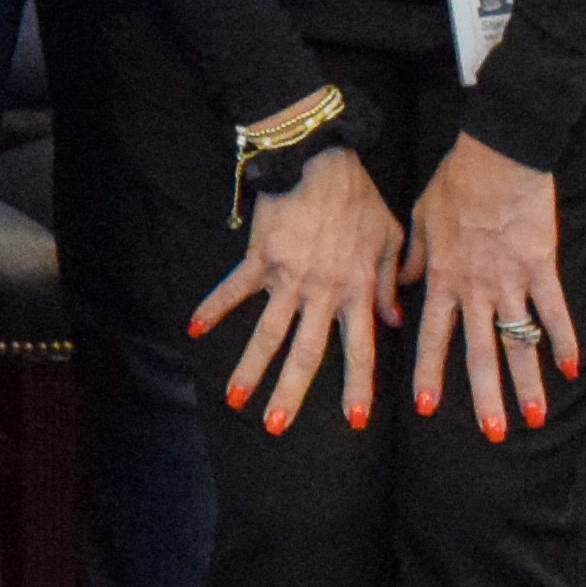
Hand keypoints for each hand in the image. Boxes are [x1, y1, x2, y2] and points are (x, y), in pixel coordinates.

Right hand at [191, 144, 399, 432]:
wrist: (319, 160)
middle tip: (276, 426)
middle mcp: (321, 292)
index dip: (357, 386)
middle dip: (291, 392)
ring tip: (234, 399)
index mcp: (357, 291)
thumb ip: (391, 282)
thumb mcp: (390, 239)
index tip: (354, 420)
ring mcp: (287, 277)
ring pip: (267, 331)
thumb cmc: (359, 198)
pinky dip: (213, 308)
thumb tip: (391, 322)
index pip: (359, 349)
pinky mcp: (259, 258)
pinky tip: (194, 329)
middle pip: (306, 352)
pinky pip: (233, 289)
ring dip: (250, 367)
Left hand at [402, 133, 578, 435]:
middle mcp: (476, 290)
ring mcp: (511, 282)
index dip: (430, 374)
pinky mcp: (542, 269)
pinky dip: (564, 341)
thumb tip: (399, 289)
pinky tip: (570, 370)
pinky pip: (554, 312)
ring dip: (527, 383)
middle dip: (485, 396)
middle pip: (480, 352)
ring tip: (534, 419)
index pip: (433, 337)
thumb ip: (409, 261)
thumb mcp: (417, 221)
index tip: (426, 409)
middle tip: (492, 434)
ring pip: (519, 342)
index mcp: (442, 279)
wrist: (496, 158)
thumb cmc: (453, 186)